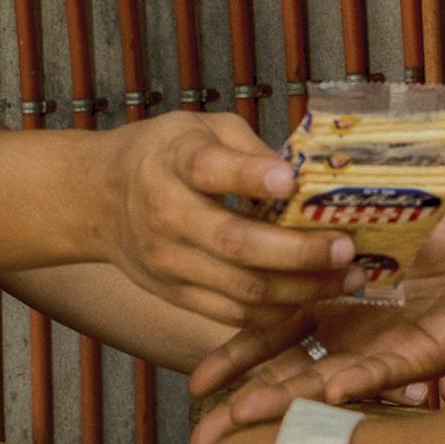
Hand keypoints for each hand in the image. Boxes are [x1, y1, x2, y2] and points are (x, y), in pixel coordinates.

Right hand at [86, 111, 366, 322]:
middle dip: (299, 252)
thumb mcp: (200, 128)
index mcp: (173, 162)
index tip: (293, 181)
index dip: (252, 176)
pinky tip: (313, 296)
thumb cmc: (162, 155)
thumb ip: (248, 149)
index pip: (209, 170)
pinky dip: (279, 311)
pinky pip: (234, 314)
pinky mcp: (176, 294)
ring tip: (347, 278)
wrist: (97, 200)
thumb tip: (308, 174)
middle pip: (236, 244)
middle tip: (346, 248)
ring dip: (303, 289)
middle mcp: (167, 216)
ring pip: (243, 289)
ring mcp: (170, 263)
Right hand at [187, 203, 444, 443]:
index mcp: (326, 305)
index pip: (268, 334)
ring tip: (243, 421)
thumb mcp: (371, 211)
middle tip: (202, 438)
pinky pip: (382, 372)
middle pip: (283, 376)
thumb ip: (332, 203)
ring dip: (284, 403)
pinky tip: (329, 394)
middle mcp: (344, 339)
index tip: (199, 382)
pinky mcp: (417, 358)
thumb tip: (291, 177)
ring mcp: (377, 353)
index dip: (233, 358)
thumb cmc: (437, 243)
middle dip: (243, 405)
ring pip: (321, 384)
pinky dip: (357, 383)